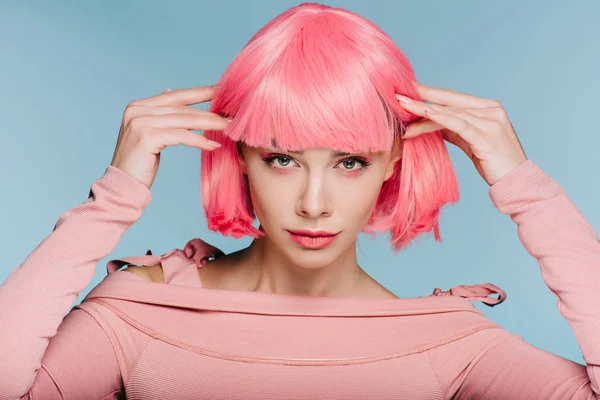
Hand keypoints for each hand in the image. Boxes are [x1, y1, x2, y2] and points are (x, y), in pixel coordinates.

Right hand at [110, 85, 229, 189]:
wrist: (121, 186)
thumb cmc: (139, 162)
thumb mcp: (149, 132)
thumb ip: (158, 113)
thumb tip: (169, 90)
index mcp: (138, 105)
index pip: (176, 95)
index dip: (201, 92)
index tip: (224, 91)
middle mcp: (137, 110)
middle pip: (183, 108)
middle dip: (210, 111)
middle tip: (233, 114)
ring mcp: (140, 122)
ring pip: (185, 120)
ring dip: (210, 124)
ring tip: (229, 128)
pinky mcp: (146, 137)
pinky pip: (181, 136)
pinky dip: (199, 141)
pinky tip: (213, 145)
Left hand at [396, 83, 527, 186]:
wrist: (517, 182)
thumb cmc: (494, 164)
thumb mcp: (472, 142)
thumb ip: (455, 130)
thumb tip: (432, 122)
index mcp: (489, 108)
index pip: (453, 98)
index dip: (430, 94)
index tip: (408, 90)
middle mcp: (491, 110)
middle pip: (449, 101)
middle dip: (422, 96)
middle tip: (397, 93)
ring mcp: (490, 121)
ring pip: (450, 112)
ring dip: (423, 110)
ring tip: (401, 107)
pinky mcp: (486, 136)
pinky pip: (457, 124)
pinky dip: (438, 118)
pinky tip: (423, 113)